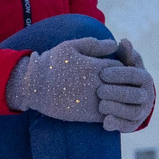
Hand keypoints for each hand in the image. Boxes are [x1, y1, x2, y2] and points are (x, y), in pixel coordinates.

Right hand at [4, 37, 120, 122]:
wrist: (34, 86)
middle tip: (118, 85)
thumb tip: (115, 44)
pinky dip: (112, 112)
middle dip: (123, 85)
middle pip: (124, 85)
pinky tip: (106, 108)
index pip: (122, 68)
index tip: (115, 71)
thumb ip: (95, 45)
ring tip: (113, 97)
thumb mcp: (71, 47)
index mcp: (97, 66)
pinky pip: (110, 114)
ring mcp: (94, 99)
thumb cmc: (52, 64)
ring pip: (119, 101)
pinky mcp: (88, 113)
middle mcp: (99, 83)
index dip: (120, 69)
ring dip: (119, 99)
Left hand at [99, 42, 154, 131]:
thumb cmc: (118, 75)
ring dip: (116, 108)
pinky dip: (117, 124)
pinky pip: (128, 126)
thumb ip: (122, 53)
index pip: (135, 75)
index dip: (119, 74)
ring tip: (101, 105)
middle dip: (116, 92)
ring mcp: (141, 111)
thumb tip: (124, 41)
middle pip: (134, 95)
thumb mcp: (121, 63)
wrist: (120, 97)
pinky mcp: (133, 124)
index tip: (102, 73)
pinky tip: (104, 122)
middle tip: (99, 90)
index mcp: (144, 77)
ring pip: (133, 112)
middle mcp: (146, 95)